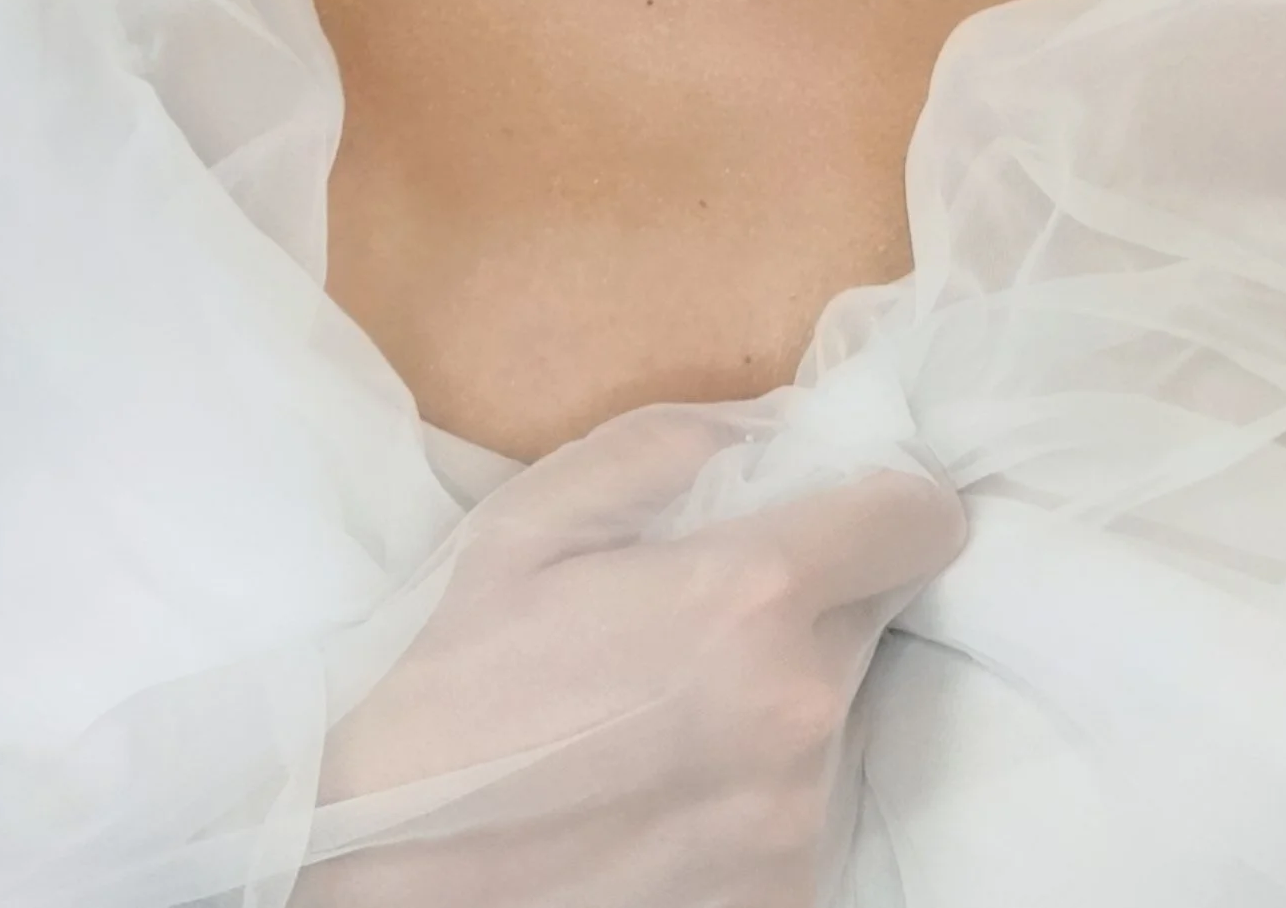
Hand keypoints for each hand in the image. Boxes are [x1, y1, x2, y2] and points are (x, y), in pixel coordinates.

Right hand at [297, 398, 966, 906]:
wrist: (366, 862)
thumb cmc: (445, 679)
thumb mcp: (536, 516)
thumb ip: (678, 442)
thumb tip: (783, 425)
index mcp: (752, 598)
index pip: (919, 518)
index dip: (886, 498)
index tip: (848, 504)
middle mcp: (800, 715)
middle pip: (872, 617)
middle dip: (810, 601)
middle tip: (703, 619)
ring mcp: (793, 826)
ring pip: (834, 715)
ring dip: (778, 700)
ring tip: (662, 717)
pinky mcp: (778, 902)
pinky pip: (800, 811)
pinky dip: (752, 793)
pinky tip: (659, 792)